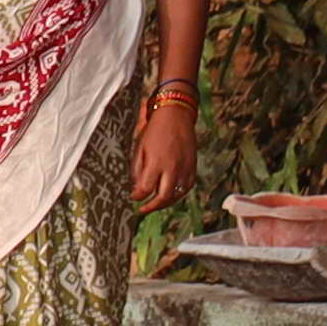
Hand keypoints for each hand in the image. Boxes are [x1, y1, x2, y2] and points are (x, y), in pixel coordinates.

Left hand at [124, 80, 194, 215]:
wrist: (176, 116)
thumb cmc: (155, 130)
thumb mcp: (139, 148)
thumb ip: (137, 169)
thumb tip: (136, 187)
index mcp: (156, 163)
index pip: (146, 189)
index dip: (138, 197)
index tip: (133, 197)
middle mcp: (172, 168)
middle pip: (163, 197)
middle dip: (152, 207)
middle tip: (143, 209)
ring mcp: (185, 168)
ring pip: (177, 195)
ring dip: (165, 203)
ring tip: (155, 204)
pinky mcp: (193, 166)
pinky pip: (187, 187)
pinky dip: (178, 194)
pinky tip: (170, 195)